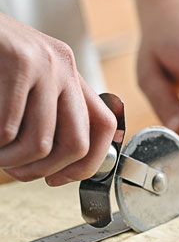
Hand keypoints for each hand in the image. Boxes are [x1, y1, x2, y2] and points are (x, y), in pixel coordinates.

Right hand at [0, 13, 115, 184]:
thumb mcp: (30, 84)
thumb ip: (48, 114)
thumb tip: (53, 161)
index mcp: (71, 78)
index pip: (105, 126)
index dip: (88, 163)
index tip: (59, 178)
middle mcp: (66, 70)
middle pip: (78, 144)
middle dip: (44, 170)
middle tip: (18, 171)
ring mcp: (46, 66)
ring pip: (41, 144)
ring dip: (13, 161)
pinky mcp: (21, 63)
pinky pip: (10, 129)